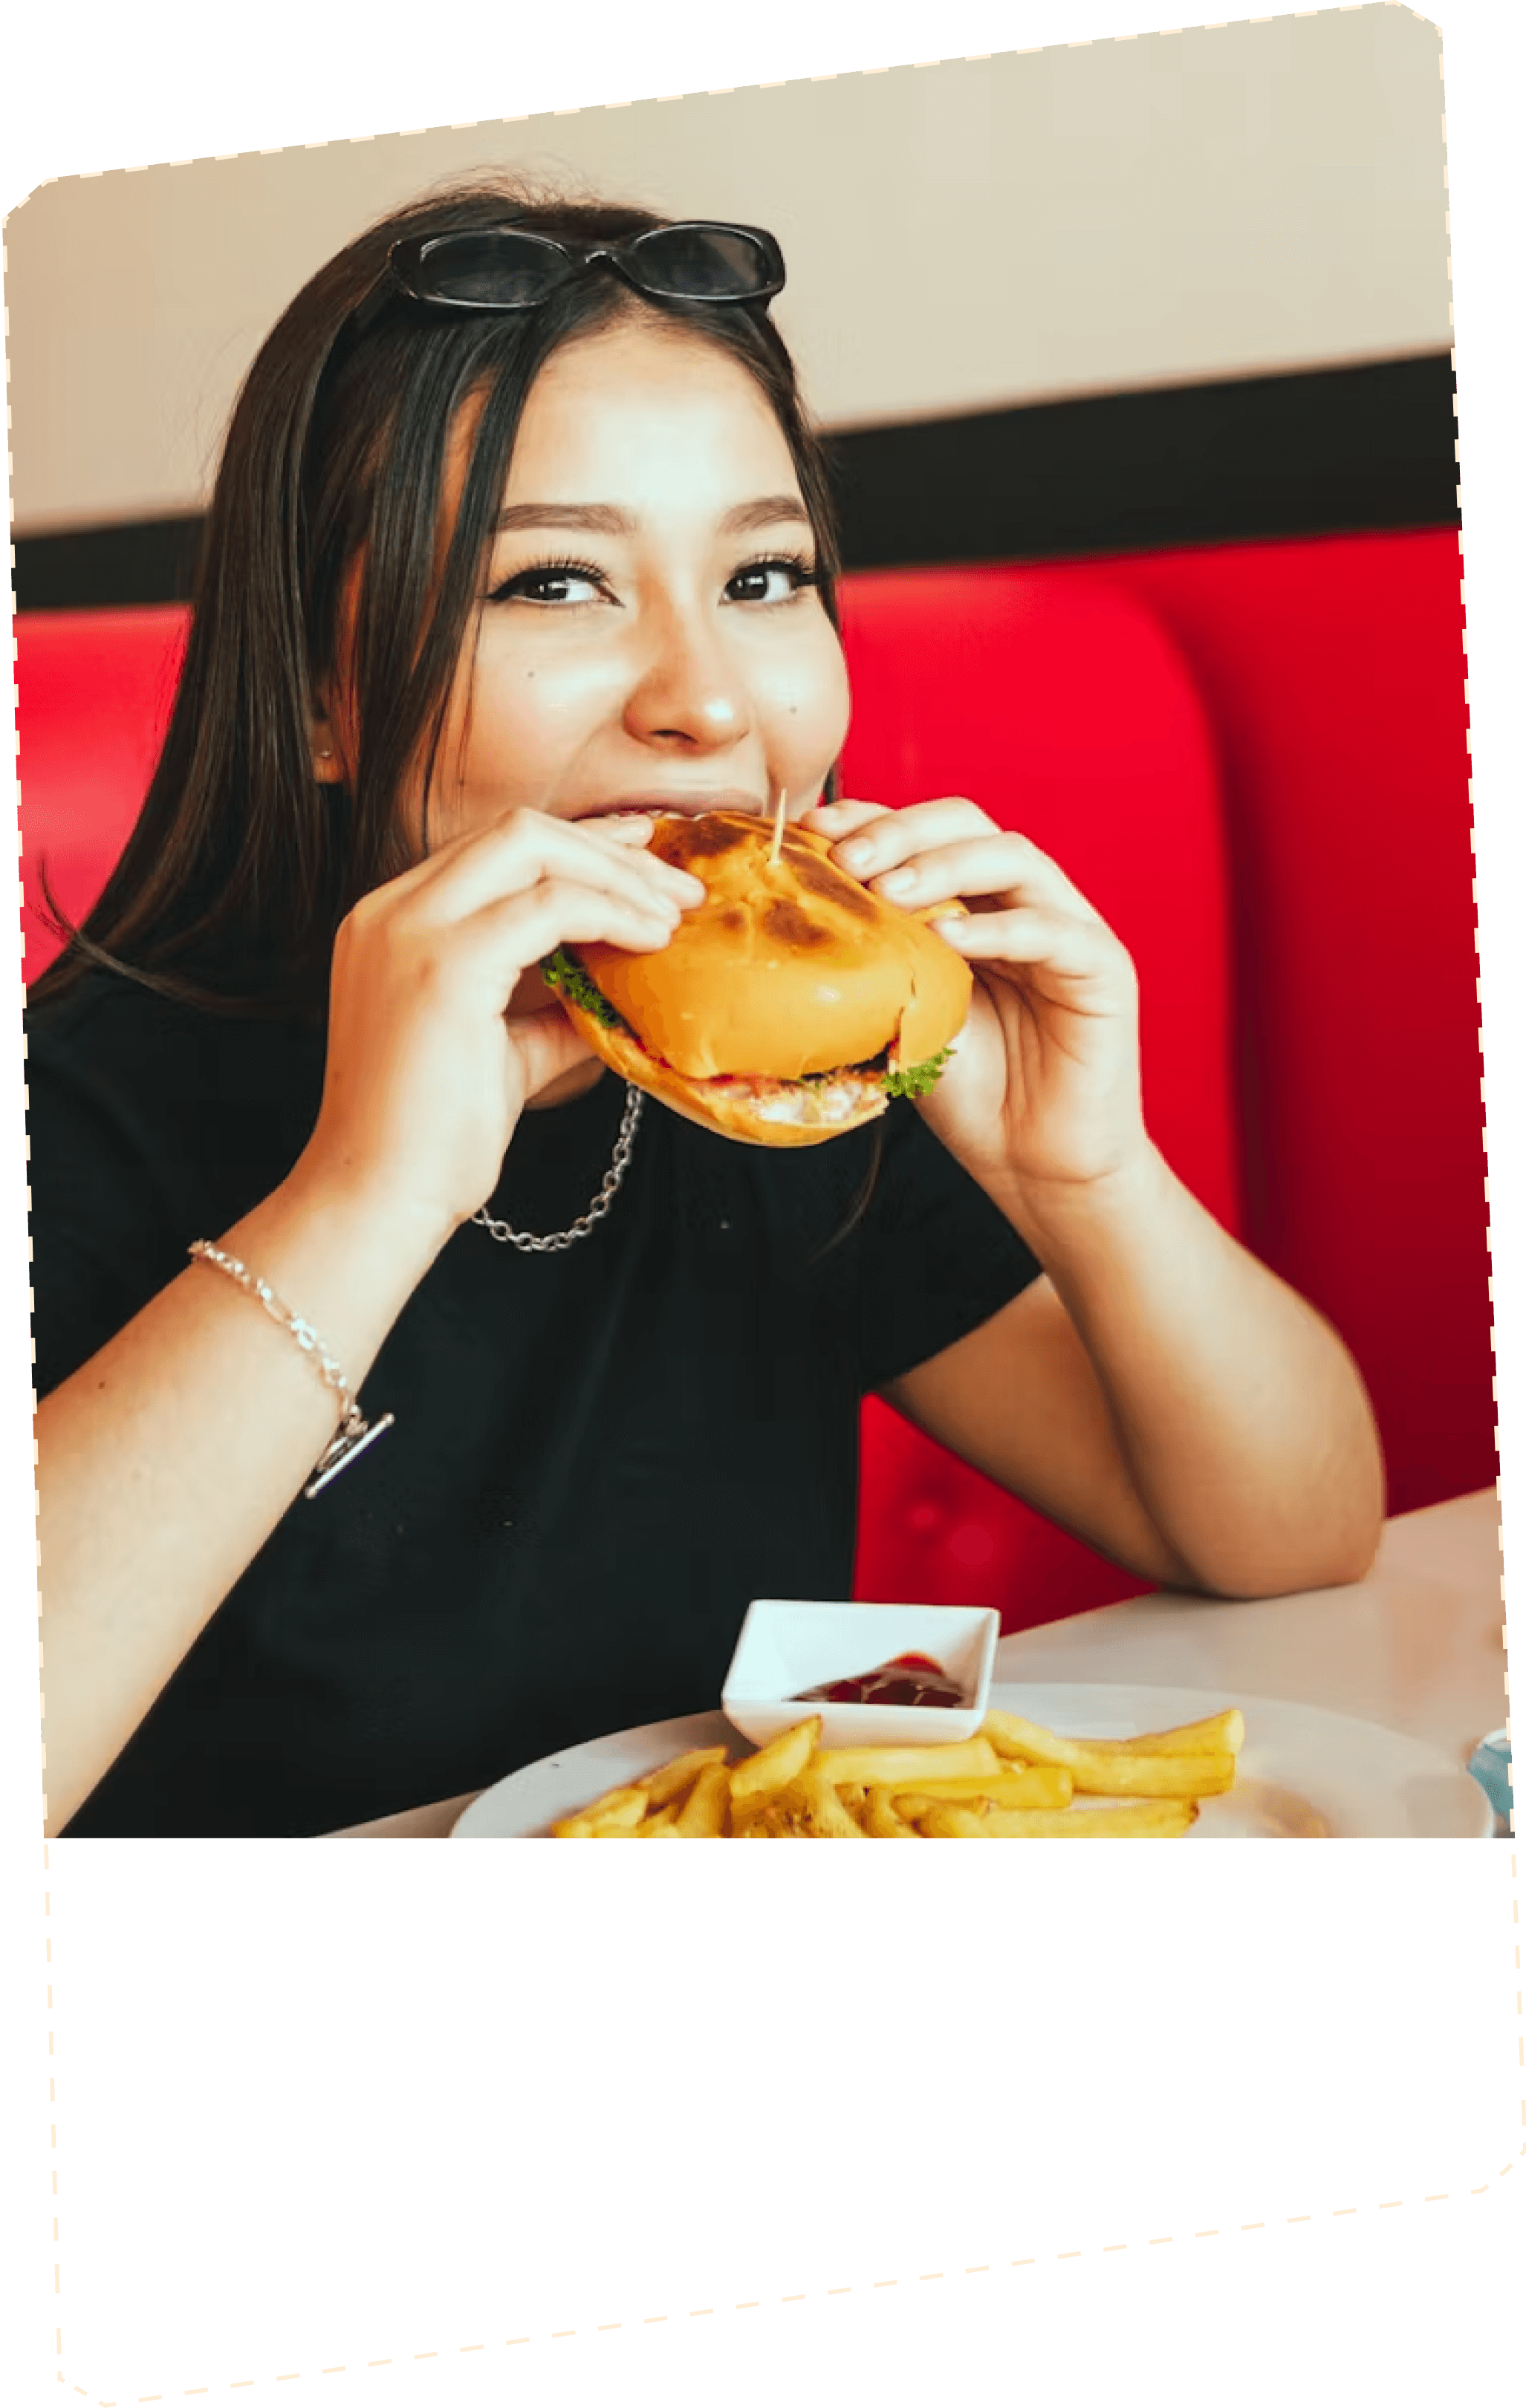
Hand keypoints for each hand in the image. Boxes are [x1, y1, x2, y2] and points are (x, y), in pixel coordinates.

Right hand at [293, 810, 703, 1255]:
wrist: (377, 1198)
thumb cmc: (431, 1140)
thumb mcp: (503, 1052)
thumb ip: (551, 1010)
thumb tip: (616, 990)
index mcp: (392, 924)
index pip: (495, 852)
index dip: (578, 847)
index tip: (642, 862)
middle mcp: (390, 911)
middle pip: (517, 831)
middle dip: (609, 849)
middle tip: (677, 886)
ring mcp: (410, 929)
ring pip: (533, 847)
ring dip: (619, 876)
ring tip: (675, 912)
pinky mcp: (445, 963)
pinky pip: (551, 905)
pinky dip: (611, 912)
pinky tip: (650, 940)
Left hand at [804, 798, 1147, 1205]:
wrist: (1034, 1165)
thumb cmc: (972, 1092)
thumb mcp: (907, 1012)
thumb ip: (882, 958)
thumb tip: (808, 913)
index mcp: (976, 903)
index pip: (925, 834)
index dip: (873, 819)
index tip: (815, 829)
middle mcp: (1023, 901)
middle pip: (969, 824)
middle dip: (902, 831)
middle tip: (849, 861)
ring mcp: (1068, 929)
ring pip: (1013, 857)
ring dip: (943, 865)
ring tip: (889, 892)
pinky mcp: (1102, 968)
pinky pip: (1051, 930)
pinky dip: (996, 929)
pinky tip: (948, 939)